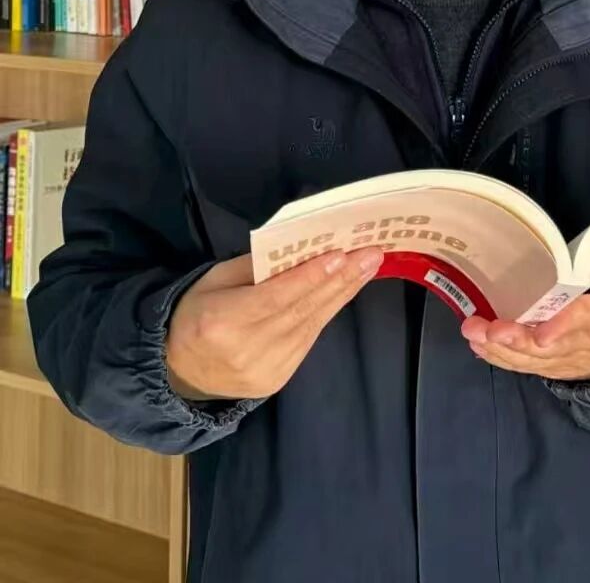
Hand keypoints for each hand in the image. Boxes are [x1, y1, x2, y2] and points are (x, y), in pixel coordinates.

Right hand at [165, 247, 383, 399]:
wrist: (179, 371)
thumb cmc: (195, 313)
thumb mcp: (213, 280)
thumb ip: (254, 266)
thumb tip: (297, 248)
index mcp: (223, 321)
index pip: (275, 297)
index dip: (309, 277)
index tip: (341, 255)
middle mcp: (247, 350)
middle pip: (301, 310)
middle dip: (340, 280)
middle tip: (371, 255)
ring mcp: (265, 369)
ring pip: (311, 325)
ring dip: (342, 294)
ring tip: (367, 267)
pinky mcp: (278, 380)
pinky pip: (307, 340)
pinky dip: (326, 313)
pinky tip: (344, 291)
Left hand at [460, 250, 589, 380]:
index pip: (587, 322)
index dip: (564, 326)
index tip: (540, 332)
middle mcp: (584, 344)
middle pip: (549, 344)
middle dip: (516, 340)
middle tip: (488, 329)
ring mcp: (567, 358)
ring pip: (531, 358)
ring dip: (500, 348)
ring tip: (474, 333)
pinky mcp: (554, 366)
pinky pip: (526, 365)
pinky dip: (502, 357)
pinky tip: (478, 345)